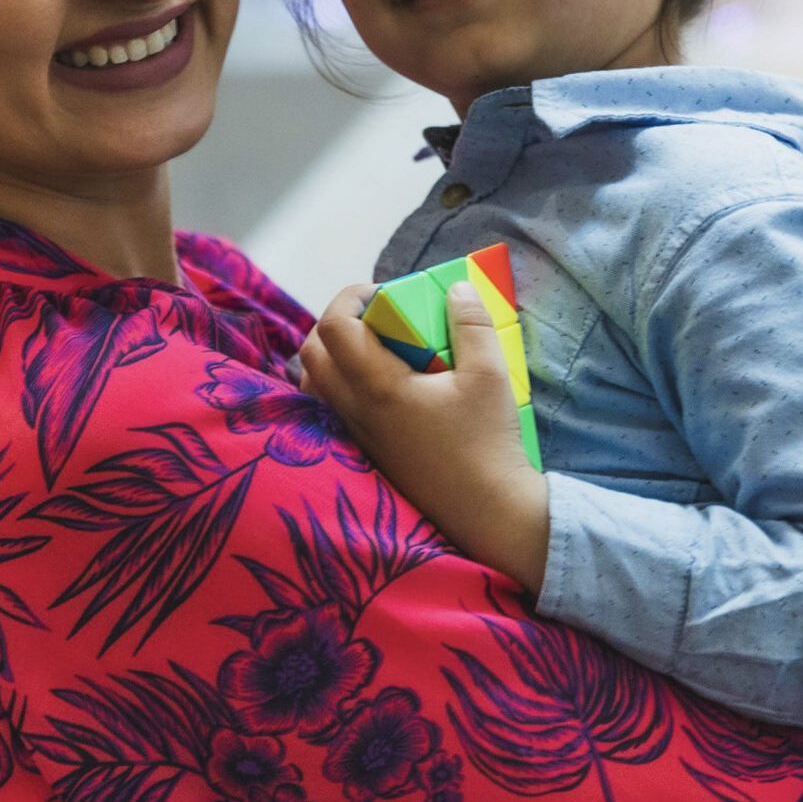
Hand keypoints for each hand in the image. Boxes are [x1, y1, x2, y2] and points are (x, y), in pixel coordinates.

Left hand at [300, 279, 548, 594]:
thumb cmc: (488, 443)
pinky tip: (380, 385)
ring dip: (332, 355)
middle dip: (336, 322)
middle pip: (312, 352)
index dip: (349, 297)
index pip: (334, 327)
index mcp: (379, 386)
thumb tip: (456, 288)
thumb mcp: (490, 375)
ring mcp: (356, 435)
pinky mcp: (365, 454)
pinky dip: (338, 385)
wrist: (488, 513)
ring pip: (314, 384)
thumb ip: (472, 324)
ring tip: (374, 348)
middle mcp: (356, 410)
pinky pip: (329, 410)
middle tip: (376, 316)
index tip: (380, 292)